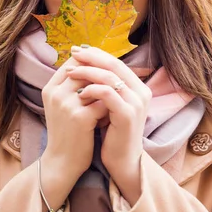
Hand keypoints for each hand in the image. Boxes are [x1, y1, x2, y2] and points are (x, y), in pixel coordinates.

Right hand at [41, 56, 107, 183]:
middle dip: (102, 77)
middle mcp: (56, 93)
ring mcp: (66, 104)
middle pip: (85, 70)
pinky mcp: (80, 117)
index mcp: (50, 88)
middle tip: (115, 85)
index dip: (91, 64)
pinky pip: (103, 103)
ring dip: (108, 93)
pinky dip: (110, 109)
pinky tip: (110, 117)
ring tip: (114, 101)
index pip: (73, 63)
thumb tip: (96, 65)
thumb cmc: (68, 131)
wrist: (63, 161)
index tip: (105, 71)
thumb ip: (73, 86)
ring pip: (97, 85)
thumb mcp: (63, 105)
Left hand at [67, 46, 151, 189]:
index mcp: (138, 87)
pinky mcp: (128, 115)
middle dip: (91, 57)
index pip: (116, 63)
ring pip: (110, 77)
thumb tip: (82, 65)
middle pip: (114, 65)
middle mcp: (141, 92)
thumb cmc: (112, 133)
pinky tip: (79, 93)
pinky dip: (92, 90)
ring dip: (88, 72)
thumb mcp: (108, 106)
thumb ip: (103, 87)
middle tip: (73, 53)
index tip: (76, 51)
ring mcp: (136, 103)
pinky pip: (108, 94)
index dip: (96, 54)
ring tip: (70, 72)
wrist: (122, 161)